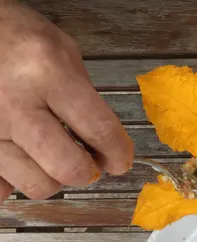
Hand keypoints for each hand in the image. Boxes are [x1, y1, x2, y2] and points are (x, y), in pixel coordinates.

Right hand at [0, 2, 132, 199]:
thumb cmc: (11, 34)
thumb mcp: (60, 49)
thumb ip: (85, 95)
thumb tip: (104, 142)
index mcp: (46, 72)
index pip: (99, 129)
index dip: (118, 153)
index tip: (120, 160)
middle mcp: (14, 103)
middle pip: (68, 168)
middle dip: (86, 171)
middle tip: (88, 162)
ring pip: (36, 185)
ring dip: (53, 177)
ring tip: (50, 157)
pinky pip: (0, 188)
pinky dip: (13, 182)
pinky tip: (19, 160)